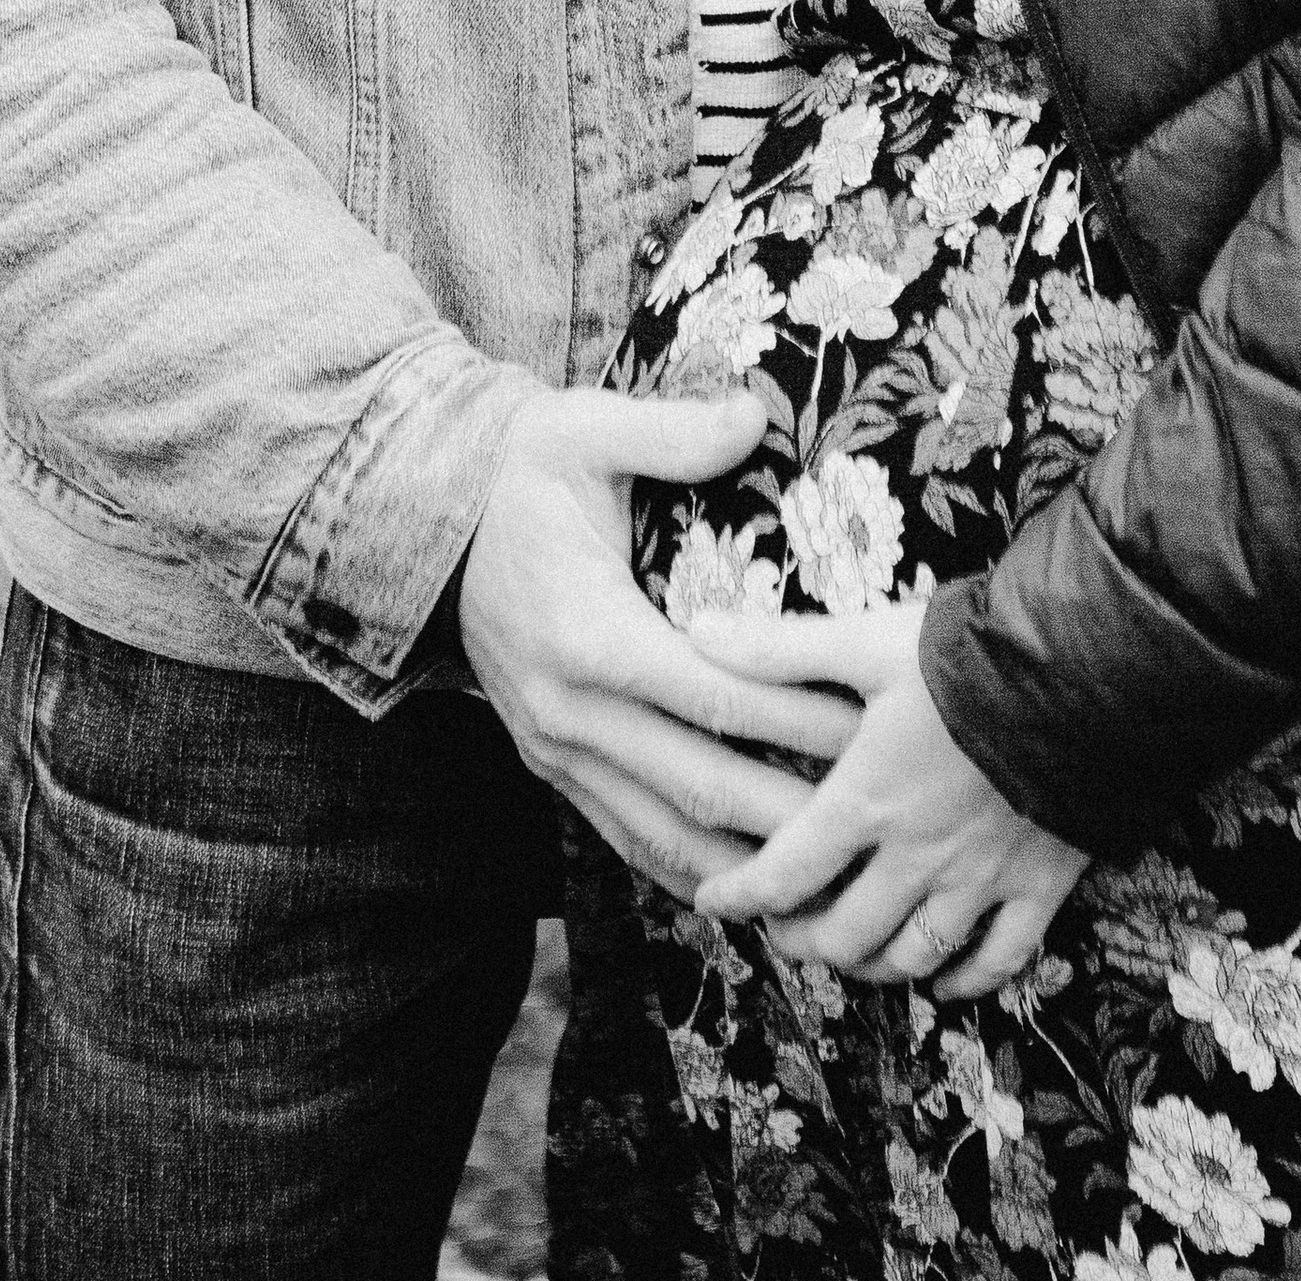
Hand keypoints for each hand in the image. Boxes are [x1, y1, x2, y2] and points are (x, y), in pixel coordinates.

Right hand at [458, 389, 860, 901]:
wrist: (428, 518)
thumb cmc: (519, 471)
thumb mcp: (586, 431)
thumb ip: (672, 432)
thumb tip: (754, 415)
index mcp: (589, 634)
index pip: (712, 695)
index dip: (793, 721)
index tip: (866, 731)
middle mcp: (571, 709)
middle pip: (699, 785)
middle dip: (790, 812)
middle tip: (872, 823)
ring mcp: (556, 748)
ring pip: (664, 833)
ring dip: (743, 862)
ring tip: (823, 878)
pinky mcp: (549, 764)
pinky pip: (624, 837)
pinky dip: (685, 869)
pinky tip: (742, 886)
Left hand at [688, 601, 1086, 999]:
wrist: (1083, 678)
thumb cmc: (969, 656)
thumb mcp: (865, 642)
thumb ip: (780, 648)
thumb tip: (695, 634)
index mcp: (866, 801)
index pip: (784, 872)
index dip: (740, 896)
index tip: (711, 904)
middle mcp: (916, 857)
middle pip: (844, 933)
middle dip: (802, 941)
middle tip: (782, 933)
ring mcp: (981, 880)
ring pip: (912, 957)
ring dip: (872, 966)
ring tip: (850, 956)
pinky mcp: (1039, 886)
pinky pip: (998, 962)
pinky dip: (964, 982)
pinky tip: (942, 981)